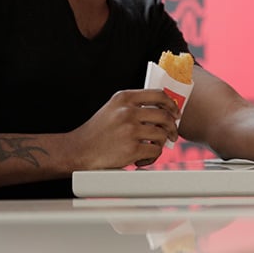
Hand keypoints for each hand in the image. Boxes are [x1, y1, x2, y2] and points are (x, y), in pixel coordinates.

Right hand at [66, 89, 180, 169]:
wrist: (77, 151)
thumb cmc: (97, 131)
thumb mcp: (113, 108)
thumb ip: (134, 105)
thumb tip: (164, 110)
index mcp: (124, 98)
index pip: (158, 94)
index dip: (171, 104)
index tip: (175, 113)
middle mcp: (127, 111)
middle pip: (164, 115)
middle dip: (172, 127)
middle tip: (172, 135)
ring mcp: (130, 130)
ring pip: (161, 134)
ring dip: (160, 143)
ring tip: (151, 148)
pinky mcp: (131, 148)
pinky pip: (155, 151)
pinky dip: (152, 157)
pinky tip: (142, 158)